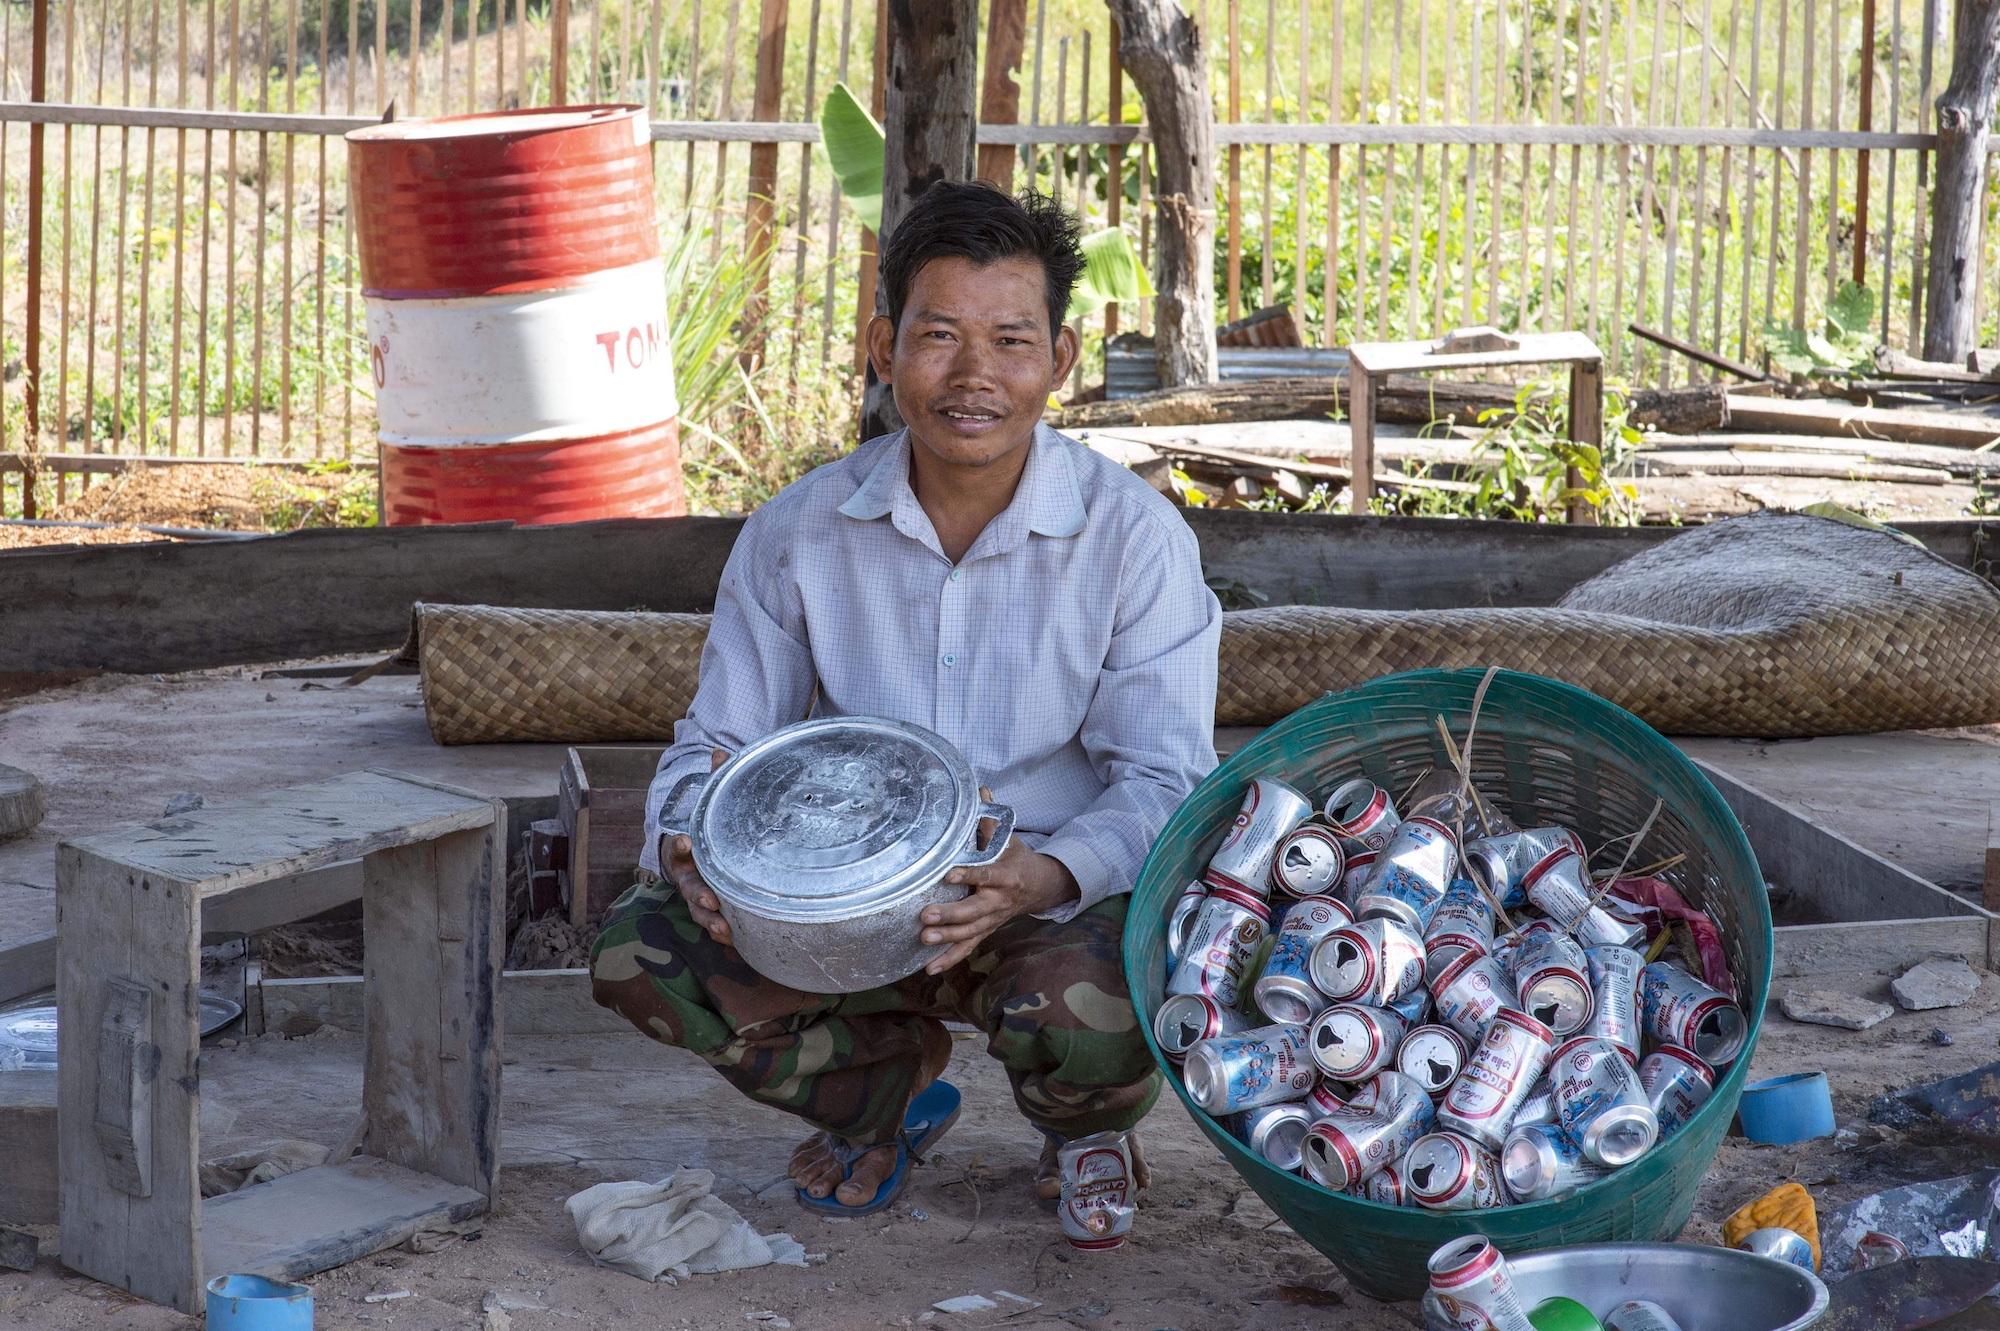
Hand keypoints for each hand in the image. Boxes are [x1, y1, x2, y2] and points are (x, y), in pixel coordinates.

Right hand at [665, 749, 732, 945]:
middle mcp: (686, 875)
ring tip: (722, 929)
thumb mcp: (706, 806)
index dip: (680, 845)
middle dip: (698, 894)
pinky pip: (713, 924)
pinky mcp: (709, 909)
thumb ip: (712, 780)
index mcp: (684, 850)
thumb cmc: (703, 829)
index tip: (685, 840)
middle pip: (688, 887)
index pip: (678, 847)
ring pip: (698, 912)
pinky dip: (722, 933)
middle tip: (711, 900)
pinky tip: (737, 941)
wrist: (691, 853)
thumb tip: (719, 750)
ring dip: (709, 921)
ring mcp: (695, 895)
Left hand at [919, 797, 1078, 972]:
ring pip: (970, 933)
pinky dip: (950, 959)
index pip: (985, 874)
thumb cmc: (1017, 859)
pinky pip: (968, 948)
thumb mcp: (1008, 839)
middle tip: (926, 917)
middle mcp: (999, 901)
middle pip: (974, 911)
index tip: (947, 873)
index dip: (967, 874)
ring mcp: (993, 920)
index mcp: (1005, 875)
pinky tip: (930, 968)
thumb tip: (979, 788)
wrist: (1041, 887)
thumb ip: (989, 820)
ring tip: (923, 939)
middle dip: (950, 915)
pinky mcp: (986, 931)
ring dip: (947, 939)